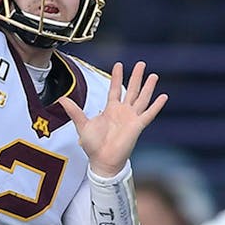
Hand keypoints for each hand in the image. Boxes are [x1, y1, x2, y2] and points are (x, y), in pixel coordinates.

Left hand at [57, 61, 167, 175]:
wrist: (102, 161)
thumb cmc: (93, 146)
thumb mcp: (82, 125)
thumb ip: (74, 111)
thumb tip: (61, 99)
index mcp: (110, 109)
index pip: (115, 89)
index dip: (116, 76)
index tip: (118, 64)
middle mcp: (123, 112)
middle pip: (132, 90)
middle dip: (136, 76)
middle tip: (141, 63)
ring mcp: (132, 118)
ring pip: (142, 98)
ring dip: (148, 87)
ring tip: (154, 75)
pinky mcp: (138, 126)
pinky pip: (149, 114)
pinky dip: (156, 105)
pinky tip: (163, 96)